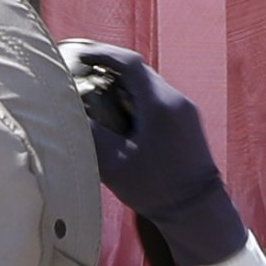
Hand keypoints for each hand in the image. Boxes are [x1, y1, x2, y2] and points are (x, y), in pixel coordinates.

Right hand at [60, 42, 249, 265]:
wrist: (197, 211)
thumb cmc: (156, 189)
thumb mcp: (114, 163)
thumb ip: (90, 132)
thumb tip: (68, 109)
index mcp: (159, 104)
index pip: (128, 62)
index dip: (101, 53)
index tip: (80, 54)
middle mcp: (176, 100)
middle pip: (139, 72)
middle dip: (109, 70)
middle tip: (83, 74)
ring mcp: (185, 111)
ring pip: (148, 86)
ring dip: (123, 86)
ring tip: (98, 97)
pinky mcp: (188, 123)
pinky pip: (158, 100)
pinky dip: (136, 100)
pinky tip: (121, 117)